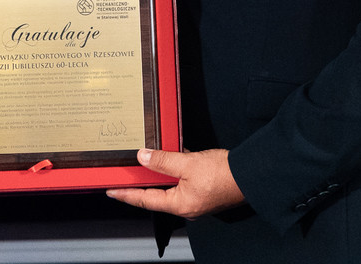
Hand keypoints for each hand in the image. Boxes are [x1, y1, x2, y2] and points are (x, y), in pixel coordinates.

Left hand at [107, 148, 243, 219]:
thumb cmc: (223, 174)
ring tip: (141, 163)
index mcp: (180, 204)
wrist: (249, 174)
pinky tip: (170, 154)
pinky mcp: (202, 190)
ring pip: (169, 185)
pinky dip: (173, 168)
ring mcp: (195, 198)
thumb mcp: (188, 164)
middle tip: (123, 175)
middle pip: (156, 194)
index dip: (126, 194)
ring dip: (158, 173)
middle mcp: (186, 205)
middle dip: (141, 183)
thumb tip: (143, 157)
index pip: (145, 199)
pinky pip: (182, 180)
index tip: (111, 190)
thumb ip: (164, 160)